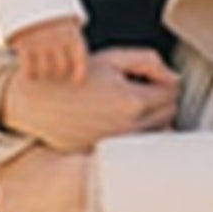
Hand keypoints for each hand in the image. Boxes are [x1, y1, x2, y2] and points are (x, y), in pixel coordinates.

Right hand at [0, 46, 177, 152]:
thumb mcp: (113, 58)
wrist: (39, 100)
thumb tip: (172, 77)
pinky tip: (119, 119)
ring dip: (152, 117)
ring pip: (156, 132)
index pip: (173, 92)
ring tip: (131, 103)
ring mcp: (119, 145)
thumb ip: (149, 62)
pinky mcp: (109, 154)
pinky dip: (135, 132)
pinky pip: (136, 145)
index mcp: (133, 102)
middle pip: (169, 114)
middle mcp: (129, 128)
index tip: (153, 76)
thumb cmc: (73, 76)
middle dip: (162, 98)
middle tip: (143, 86)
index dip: (166, 80)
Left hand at [0, 146, 88, 211]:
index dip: (17, 180)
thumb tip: (33, 152)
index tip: (32, 181)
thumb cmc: (69, 162)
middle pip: (4, 202)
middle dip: (18, 201)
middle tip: (43, 197)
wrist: (81, 188)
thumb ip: (26, 153)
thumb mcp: (41, 146)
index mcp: (0, 171)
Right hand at [6, 15, 88, 85]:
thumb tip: (78, 68)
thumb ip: (72, 43)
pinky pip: (29, 71)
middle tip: (52, 68)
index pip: (80, 59)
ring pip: (46, 72)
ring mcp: (41, 43)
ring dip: (43, 73)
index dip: (80, 73)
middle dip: (58, 71)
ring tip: (41, 68)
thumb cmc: (50, 18)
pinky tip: (29, 70)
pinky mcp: (25, 46)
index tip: (77, 80)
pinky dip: (30, 74)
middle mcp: (58, 39)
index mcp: (71, 34)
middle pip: (61, 69)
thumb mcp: (66, 23)